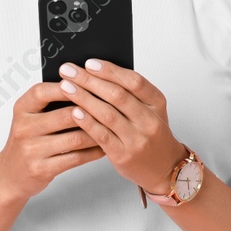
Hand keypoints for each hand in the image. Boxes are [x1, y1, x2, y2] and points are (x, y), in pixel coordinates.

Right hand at [0, 80, 105, 200]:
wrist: (11, 174)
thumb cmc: (28, 141)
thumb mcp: (31, 117)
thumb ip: (51, 102)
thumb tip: (86, 84)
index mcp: (22, 109)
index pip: (44, 91)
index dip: (68, 87)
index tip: (89, 82)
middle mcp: (24, 127)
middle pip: (66, 115)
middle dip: (93, 111)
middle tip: (114, 107)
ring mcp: (31, 150)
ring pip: (75, 138)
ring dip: (97, 133)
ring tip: (113, 128)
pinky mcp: (41, 169)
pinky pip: (75, 158)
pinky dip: (93, 152)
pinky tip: (103, 147)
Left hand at [56, 59, 184, 195]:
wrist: (164, 168)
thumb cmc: (151, 134)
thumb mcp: (150, 110)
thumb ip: (129, 94)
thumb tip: (95, 73)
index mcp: (156, 103)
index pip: (134, 81)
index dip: (110, 70)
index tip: (89, 63)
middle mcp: (149, 121)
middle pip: (117, 95)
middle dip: (89, 80)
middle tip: (69, 71)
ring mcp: (137, 140)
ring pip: (107, 114)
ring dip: (83, 98)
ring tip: (66, 87)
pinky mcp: (123, 155)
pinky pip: (101, 135)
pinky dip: (87, 122)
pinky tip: (74, 111)